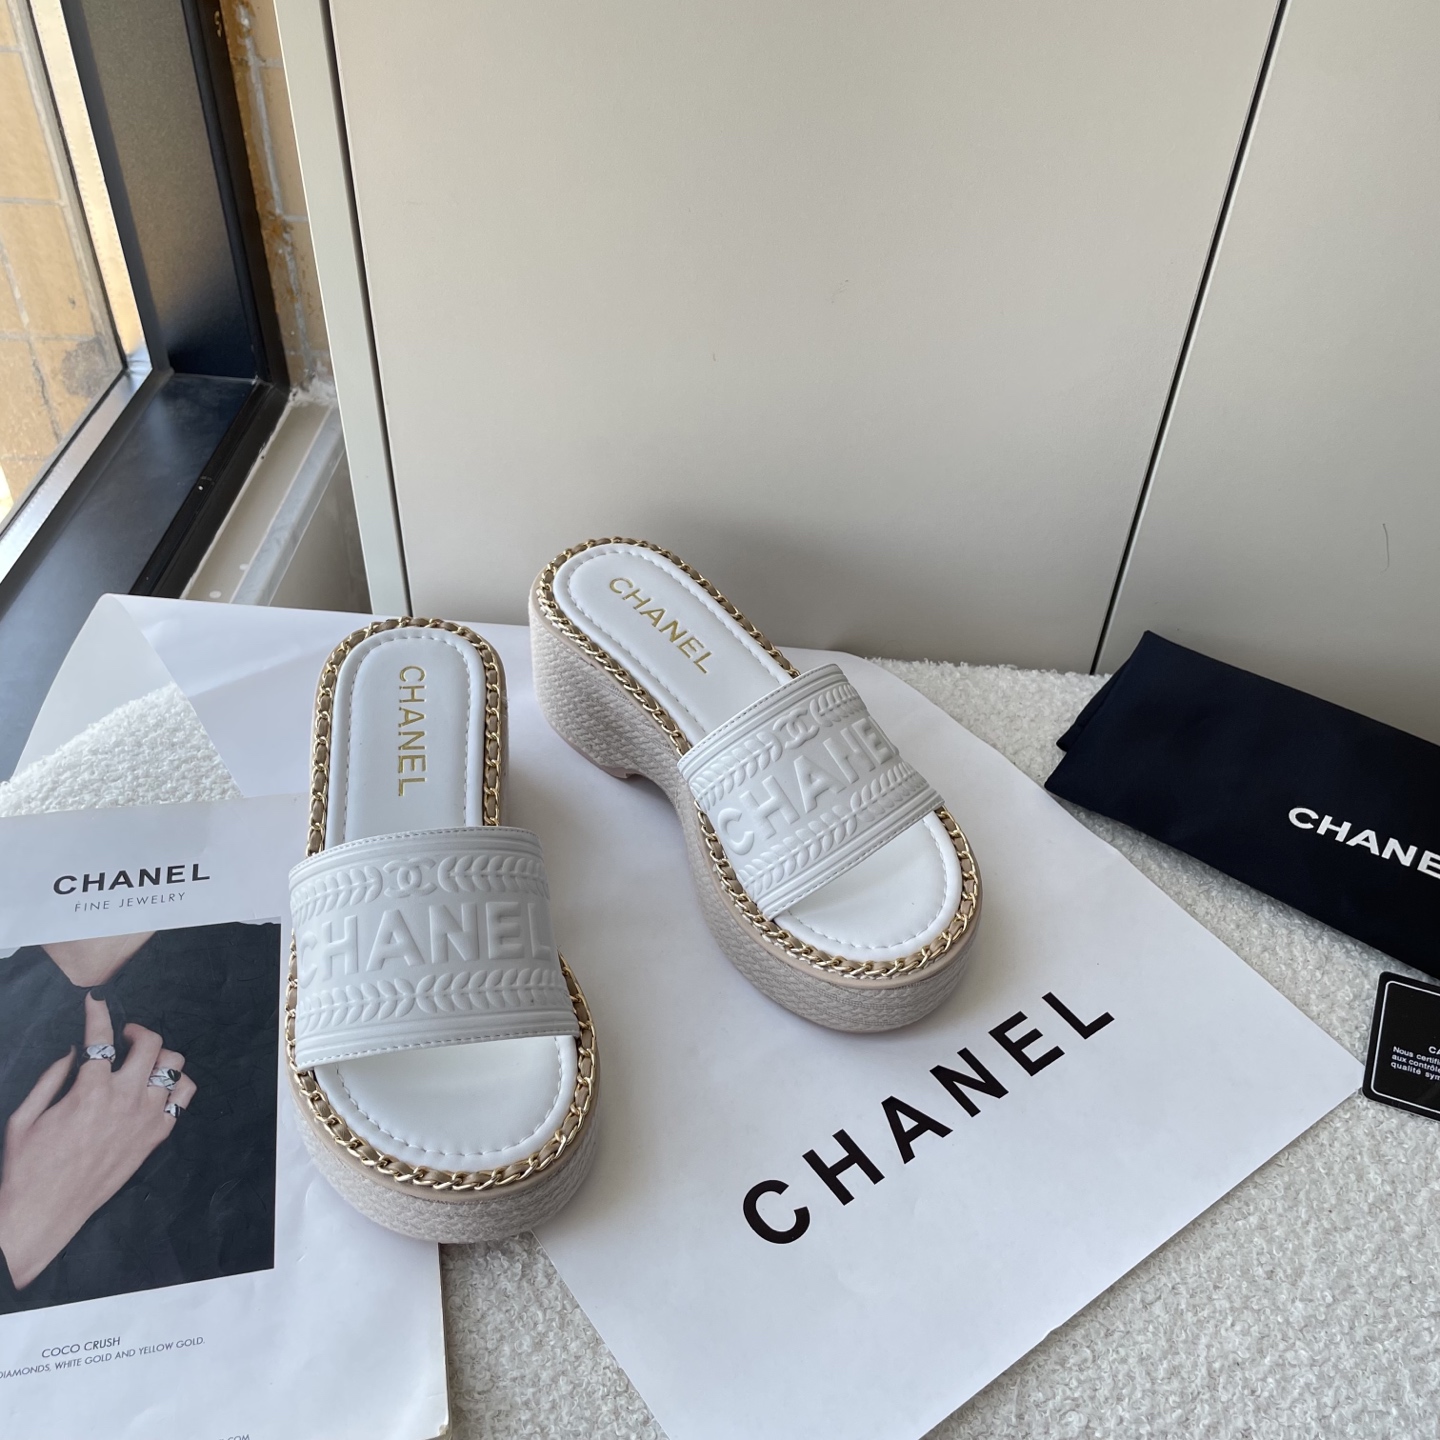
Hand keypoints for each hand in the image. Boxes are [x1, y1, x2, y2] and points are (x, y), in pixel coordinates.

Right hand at [0, 993, 195, 1290]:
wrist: (44, 1213)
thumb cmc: (27, 1167)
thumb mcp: (26, 1116)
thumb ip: (51, 1077)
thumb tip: (74, 1050)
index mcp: (89, 1090)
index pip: (101, 1037)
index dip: (99, 1012)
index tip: (96, 1001)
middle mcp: (125, 1099)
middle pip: (151, 1042)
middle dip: (137, 1031)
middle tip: (124, 1037)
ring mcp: (146, 1118)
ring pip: (174, 1064)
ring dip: (160, 1055)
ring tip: (143, 1061)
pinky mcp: (156, 1137)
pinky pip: (183, 1097)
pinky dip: (175, 1084)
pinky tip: (158, 1086)